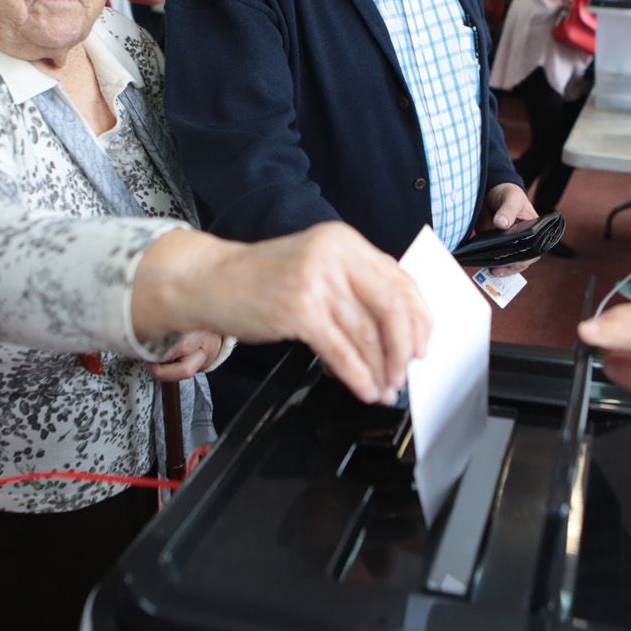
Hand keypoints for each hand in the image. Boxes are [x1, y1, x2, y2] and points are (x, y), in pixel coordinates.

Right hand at [155, 223, 430, 405]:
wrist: (209, 280)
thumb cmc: (260, 279)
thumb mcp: (315, 266)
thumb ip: (354, 285)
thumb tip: (398, 327)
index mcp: (345, 242)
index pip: (400, 281)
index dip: (418, 319)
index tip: (422, 345)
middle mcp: (335, 255)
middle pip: (392, 307)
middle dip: (404, 348)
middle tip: (406, 372)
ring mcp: (316, 281)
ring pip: (366, 333)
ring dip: (381, 369)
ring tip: (385, 388)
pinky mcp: (299, 309)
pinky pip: (341, 350)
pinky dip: (357, 375)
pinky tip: (362, 388)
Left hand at [480, 182, 539, 274]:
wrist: (490, 191)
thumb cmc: (508, 193)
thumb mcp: (511, 198)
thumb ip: (508, 210)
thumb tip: (502, 224)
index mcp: (534, 233)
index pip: (533, 252)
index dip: (524, 260)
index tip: (514, 263)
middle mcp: (521, 243)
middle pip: (518, 262)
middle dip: (509, 268)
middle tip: (498, 270)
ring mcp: (506, 246)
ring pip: (505, 263)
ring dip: (498, 269)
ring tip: (490, 271)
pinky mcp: (492, 246)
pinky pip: (491, 259)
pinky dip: (487, 263)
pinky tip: (481, 265)